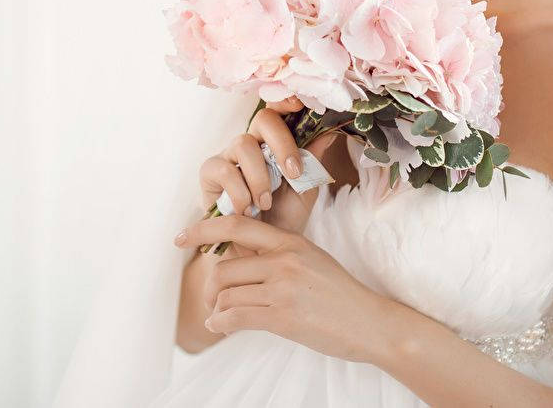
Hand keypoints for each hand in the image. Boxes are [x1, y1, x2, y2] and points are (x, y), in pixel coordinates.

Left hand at [172, 211, 394, 365]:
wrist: (371, 322)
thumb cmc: (340, 294)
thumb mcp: (310, 260)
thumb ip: (276, 255)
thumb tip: (236, 256)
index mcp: (289, 241)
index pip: (236, 225)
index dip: (203, 228)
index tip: (181, 236)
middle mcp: (284, 260)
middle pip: (225, 268)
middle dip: (212, 288)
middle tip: (213, 300)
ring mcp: (283, 288)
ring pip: (227, 294)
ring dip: (217, 310)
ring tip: (221, 317)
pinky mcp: (283, 316)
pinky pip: (235, 317)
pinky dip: (221, 324)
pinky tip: (221, 327)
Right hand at [197, 97, 341, 242]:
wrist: (259, 250)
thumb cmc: (283, 216)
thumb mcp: (306, 190)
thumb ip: (315, 162)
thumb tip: (330, 132)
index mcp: (276, 141)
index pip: (280, 110)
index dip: (288, 101)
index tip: (300, 104)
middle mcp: (253, 142)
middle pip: (264, 118)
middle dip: (283, 143)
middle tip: (294, 173)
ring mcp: (229, 155)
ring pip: (244, 143)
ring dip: (260, 176)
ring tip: (265, 202)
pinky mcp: (210, 172)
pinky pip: (224, 169)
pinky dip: (240, 192)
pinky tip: (246, 209)